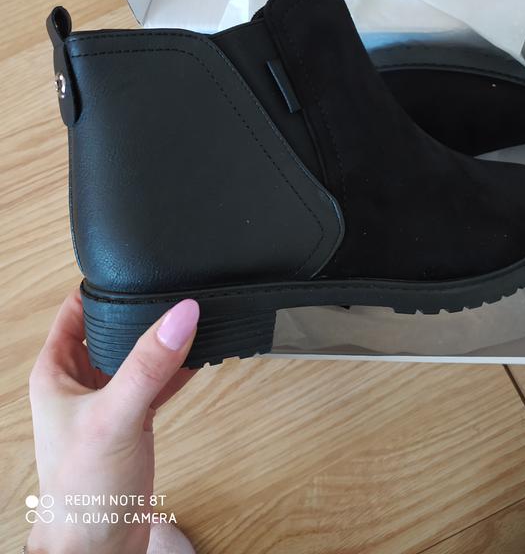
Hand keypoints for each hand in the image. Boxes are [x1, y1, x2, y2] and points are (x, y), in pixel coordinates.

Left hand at [27, 288, 198, 553]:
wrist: (98, 547)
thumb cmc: (81, 489)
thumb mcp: (115, 415)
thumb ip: (148, 364)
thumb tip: (180, 314)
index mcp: (57, 371)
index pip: (76, 310)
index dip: (103, 286)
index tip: (137, 266)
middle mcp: (81, 380)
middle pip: (113, 328)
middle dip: (142, 310)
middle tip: (173, 288)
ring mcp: (109, 399)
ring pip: (139, 354)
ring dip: (163, 340)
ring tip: (194, 318)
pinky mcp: (133, 418)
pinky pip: (158, 381)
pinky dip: (178, 368)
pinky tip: (199, 355)